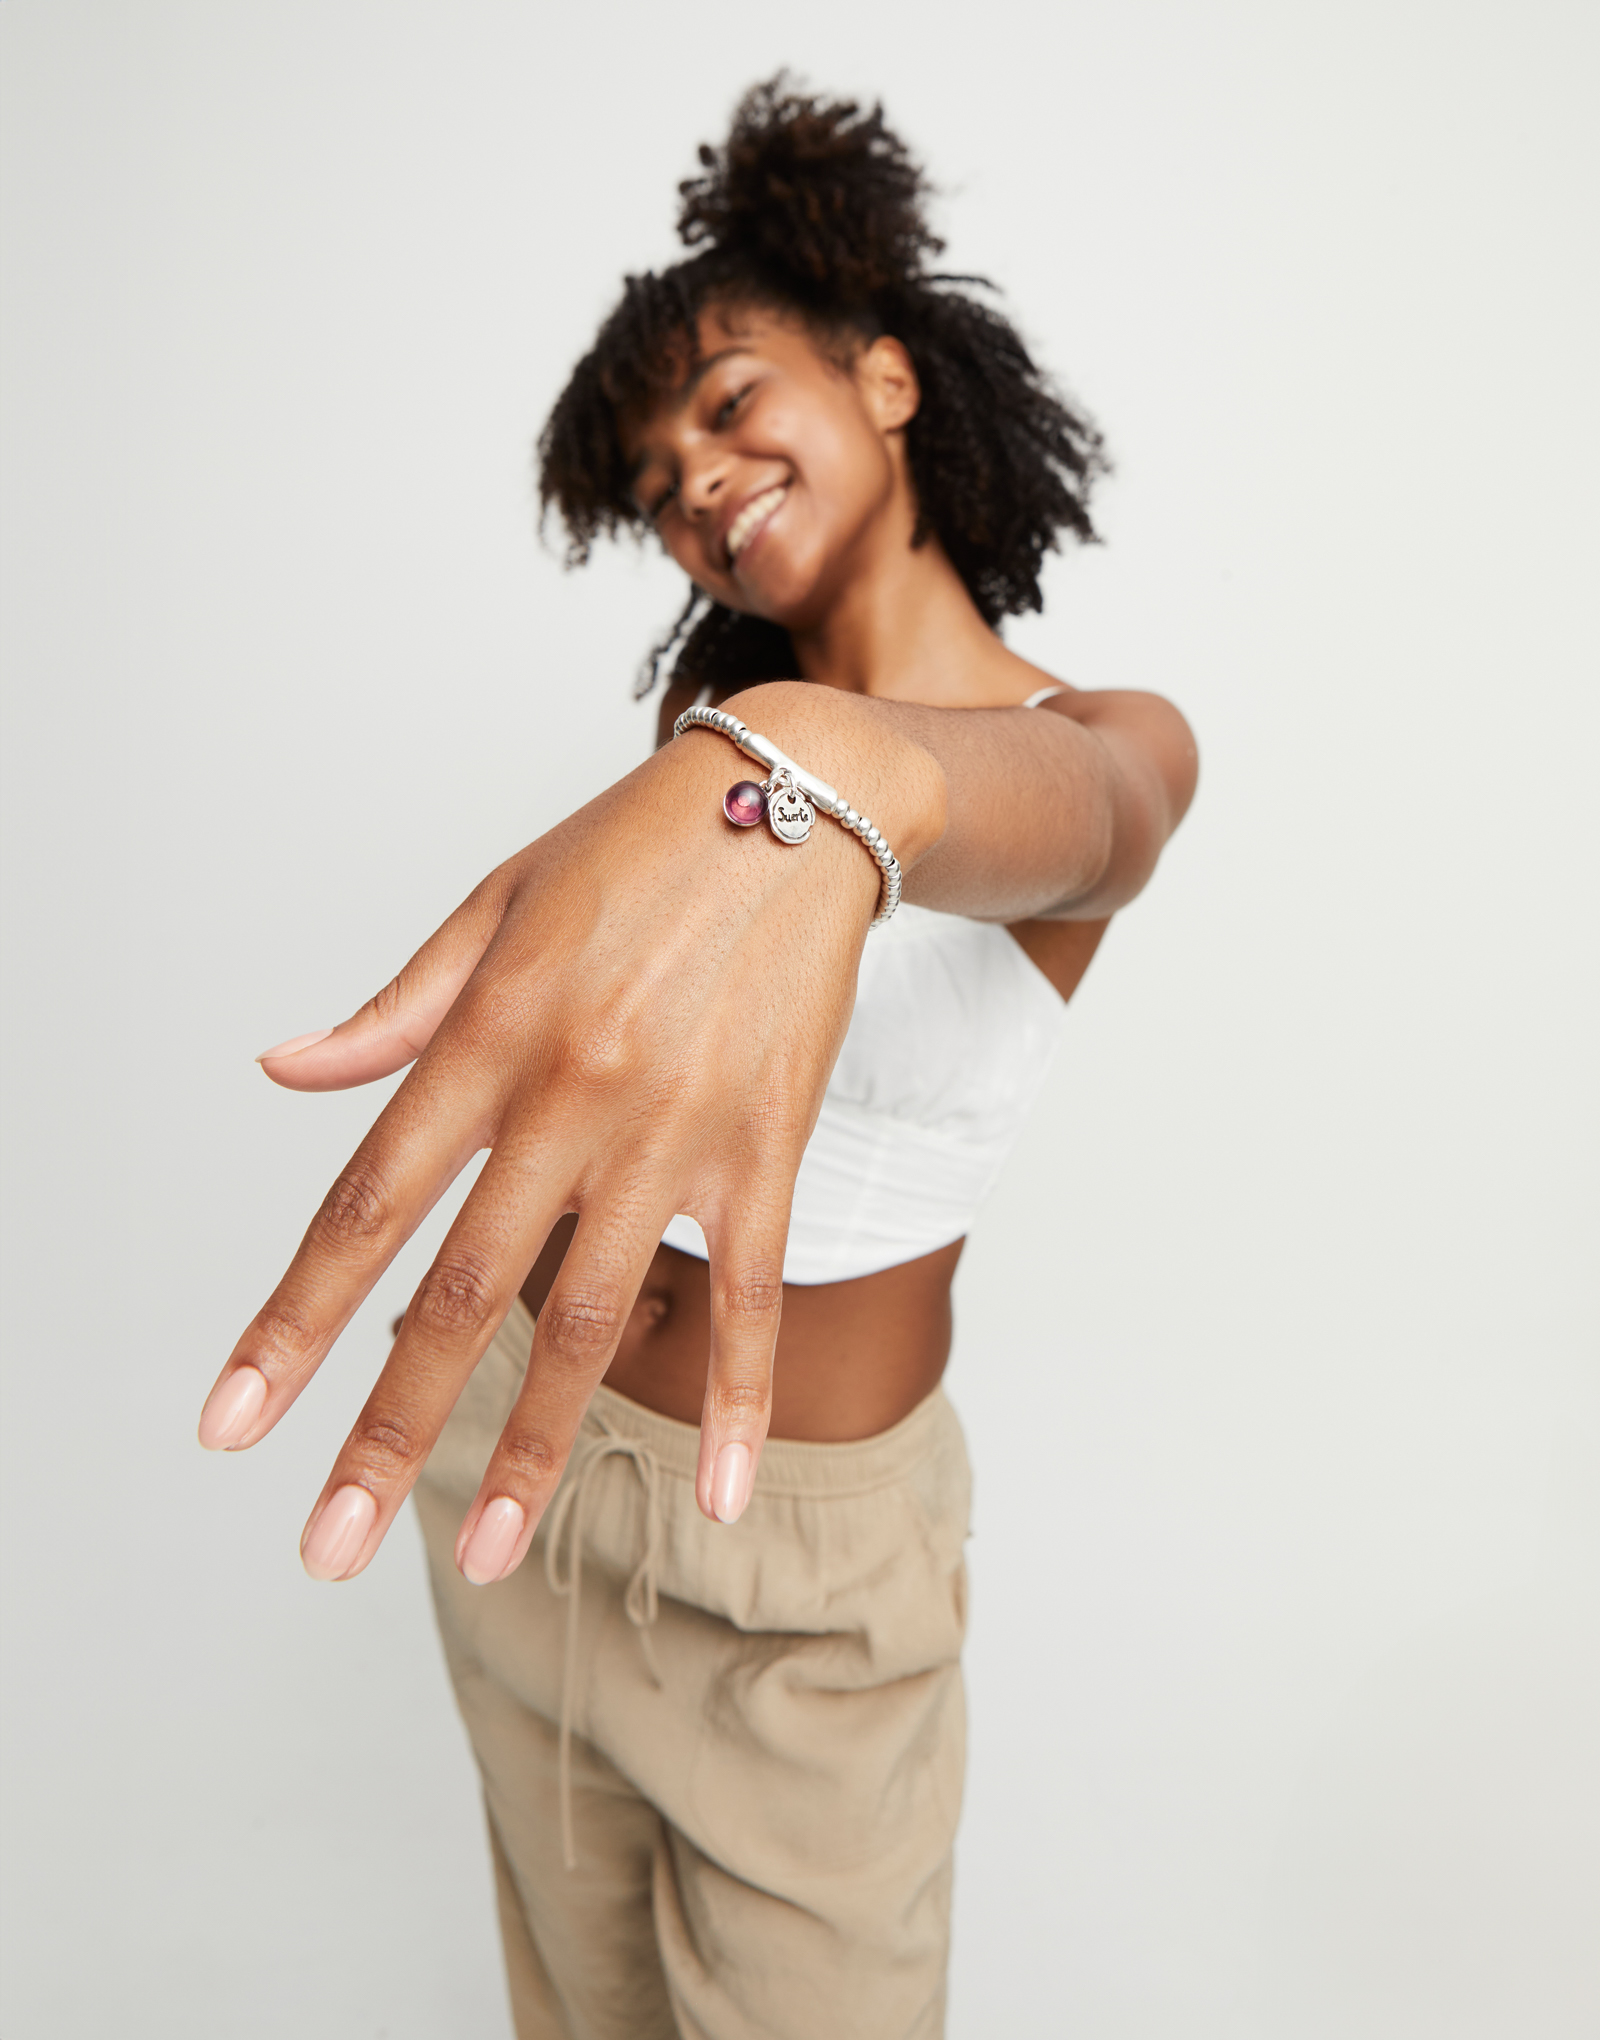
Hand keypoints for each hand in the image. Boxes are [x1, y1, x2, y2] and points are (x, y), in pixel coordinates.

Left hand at [198, 692, 940, 1584]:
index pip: (366, 1206)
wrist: (796, 801)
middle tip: (327, 1546)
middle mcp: (571, 1096)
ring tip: (484, 1553)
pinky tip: (717, 1494)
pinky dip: (734, 1399)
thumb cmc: (635, 849)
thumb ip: (394, 1010)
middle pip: (463, 1292)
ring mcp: (675, 1132)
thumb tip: (284, 1073)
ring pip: (591, 1316)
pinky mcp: (764, 1148)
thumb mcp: (493, 906)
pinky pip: (750, 1294)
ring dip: (534, 1448)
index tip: (236, 1422)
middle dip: (388, 1428)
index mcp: (487, 1036)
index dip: (292, 1322)